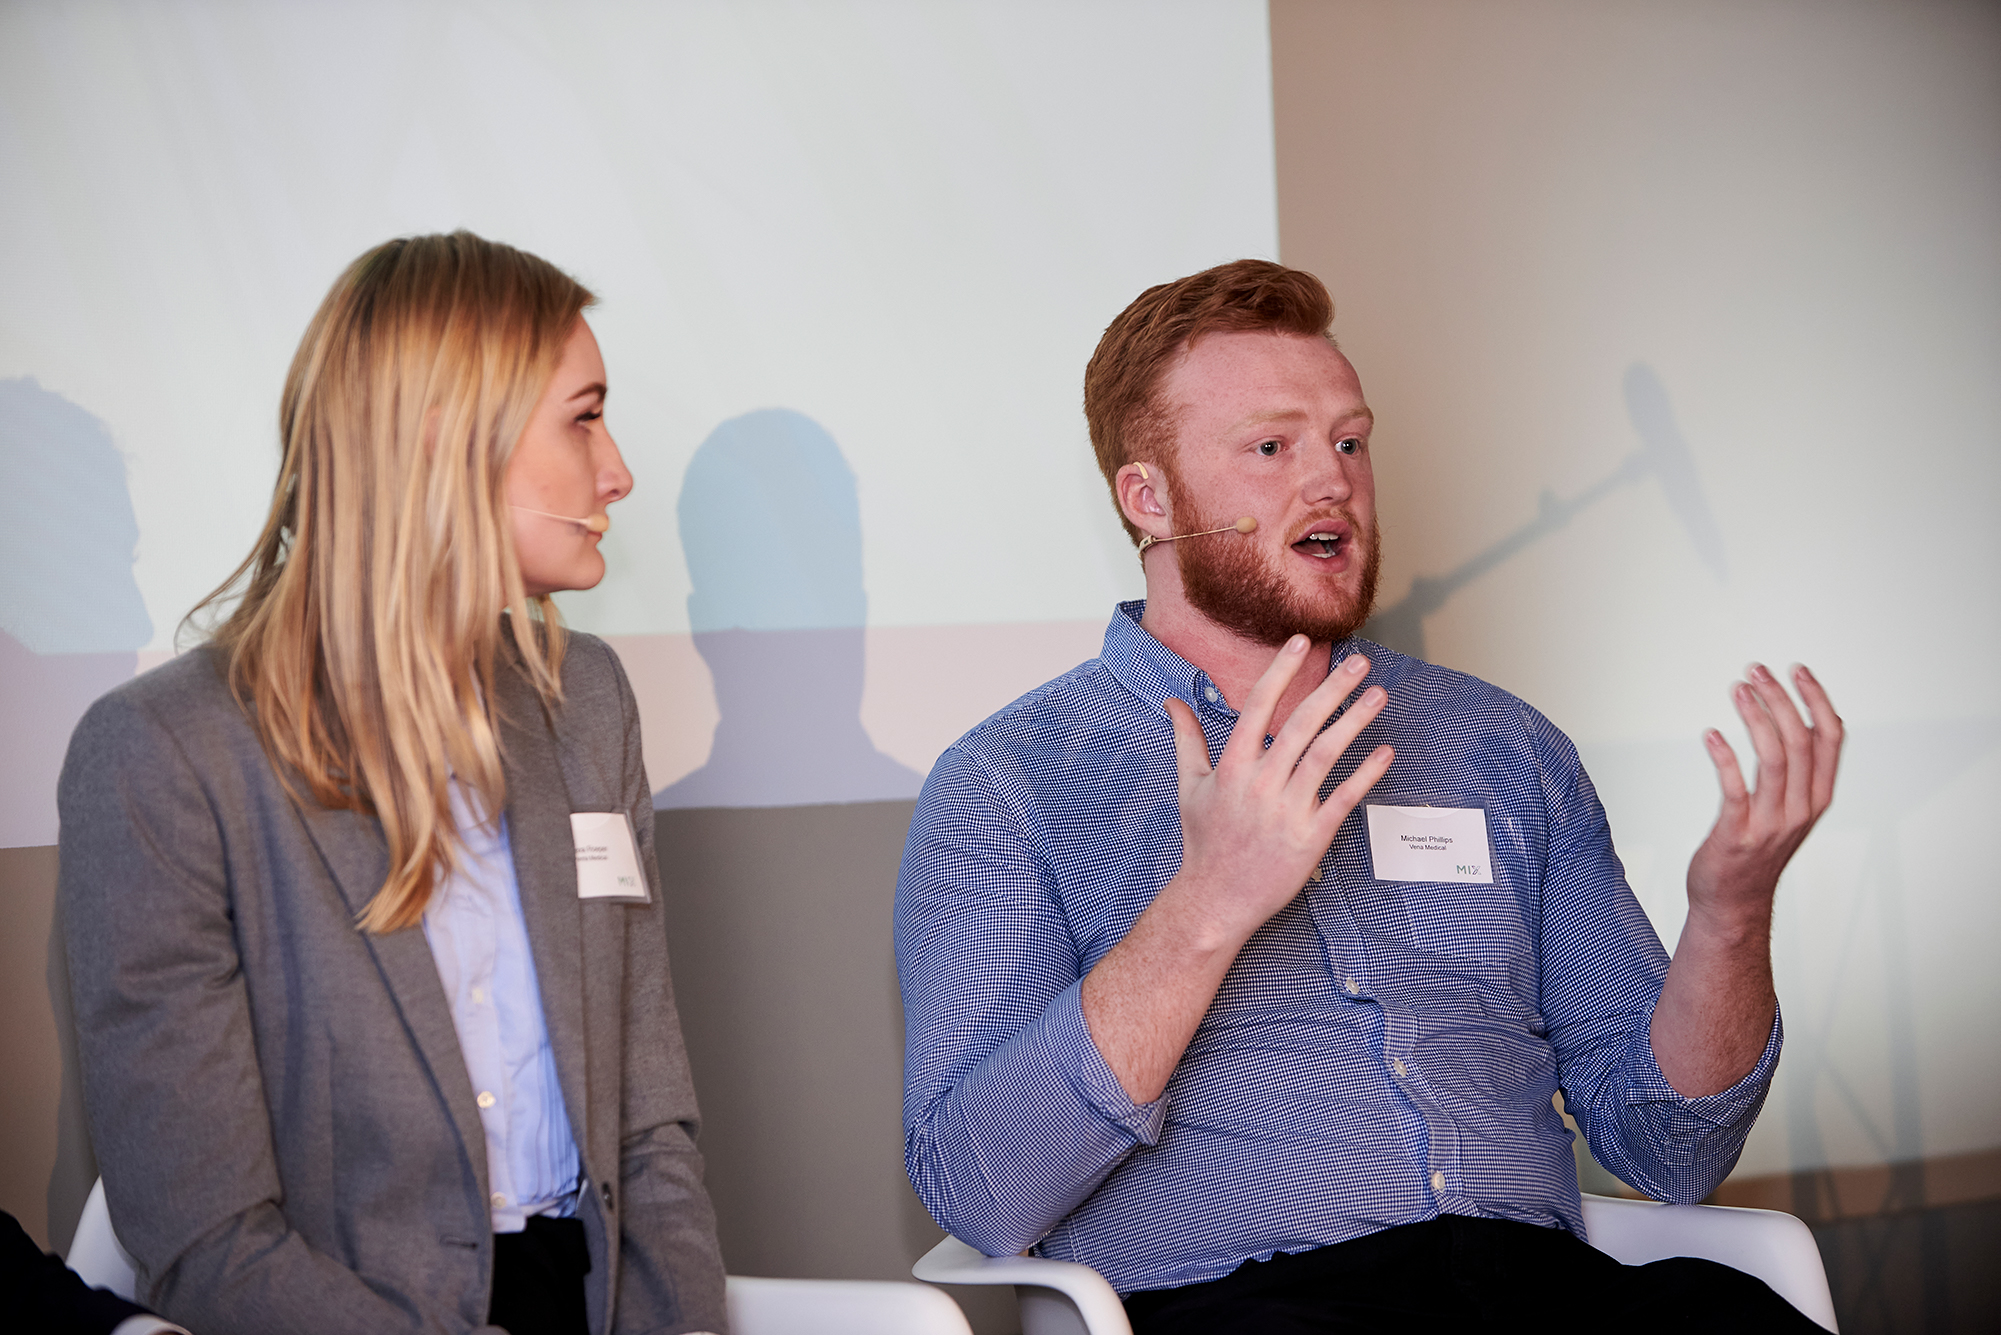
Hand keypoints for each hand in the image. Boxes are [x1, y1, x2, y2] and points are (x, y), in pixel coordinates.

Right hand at [1163, 634, 1393, 947]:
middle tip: (1358, 663)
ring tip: (1378, 696)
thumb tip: (1173, 702)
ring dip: (1354, 722)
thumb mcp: (1189, 786)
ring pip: (1325, 755)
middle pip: (1300, 723)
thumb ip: (1186, 739)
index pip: (1259, 705)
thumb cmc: (1204, 841)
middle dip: (1332, 689)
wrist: (1215, 899)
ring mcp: (1287, 809)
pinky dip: (1365, 774)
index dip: (1281, 671)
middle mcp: (1260, 782)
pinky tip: (1385, 752)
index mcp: (1232, 765)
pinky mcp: (1310, 836)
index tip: (1301, 643)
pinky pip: (1343, 799)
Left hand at [1687, 663, 1842, 926]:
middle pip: (1801, 740)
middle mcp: (1800, 808)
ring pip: (1774, 758)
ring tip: (1737, 689)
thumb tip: (1807, 720)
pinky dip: (1724, 757)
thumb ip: (1799, 771)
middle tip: (1756, 670)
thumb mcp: (1790, 809)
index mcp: (1817, 797)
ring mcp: (1770, 823)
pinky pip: (1734, 789)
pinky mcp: (1737, 834)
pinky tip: (1711, 734)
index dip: (1817, 700)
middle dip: (1780, 699)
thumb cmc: (1756, 849)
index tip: (1798, 670)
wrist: (1733, 902)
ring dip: (1755, 717)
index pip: (1830, 739)